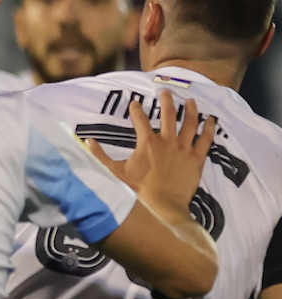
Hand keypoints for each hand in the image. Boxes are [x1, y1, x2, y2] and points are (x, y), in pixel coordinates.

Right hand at [87, 91, 212, 217]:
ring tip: (190, 100)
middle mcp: (167, 141)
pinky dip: (209, 128)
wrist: (162, 207)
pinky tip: (212, 120)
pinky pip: (206, 139)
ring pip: (190, 123)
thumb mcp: (113, 173)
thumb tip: (87, 141)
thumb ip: (99, 156)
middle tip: (165, 92)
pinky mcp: (197, 159)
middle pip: (169, 114)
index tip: (134, 103)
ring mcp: (184, 149)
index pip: (140, 120)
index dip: (136, 110)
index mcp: (147, 143)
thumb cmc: (136, 191)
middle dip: (166, 101)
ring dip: (190, 109)